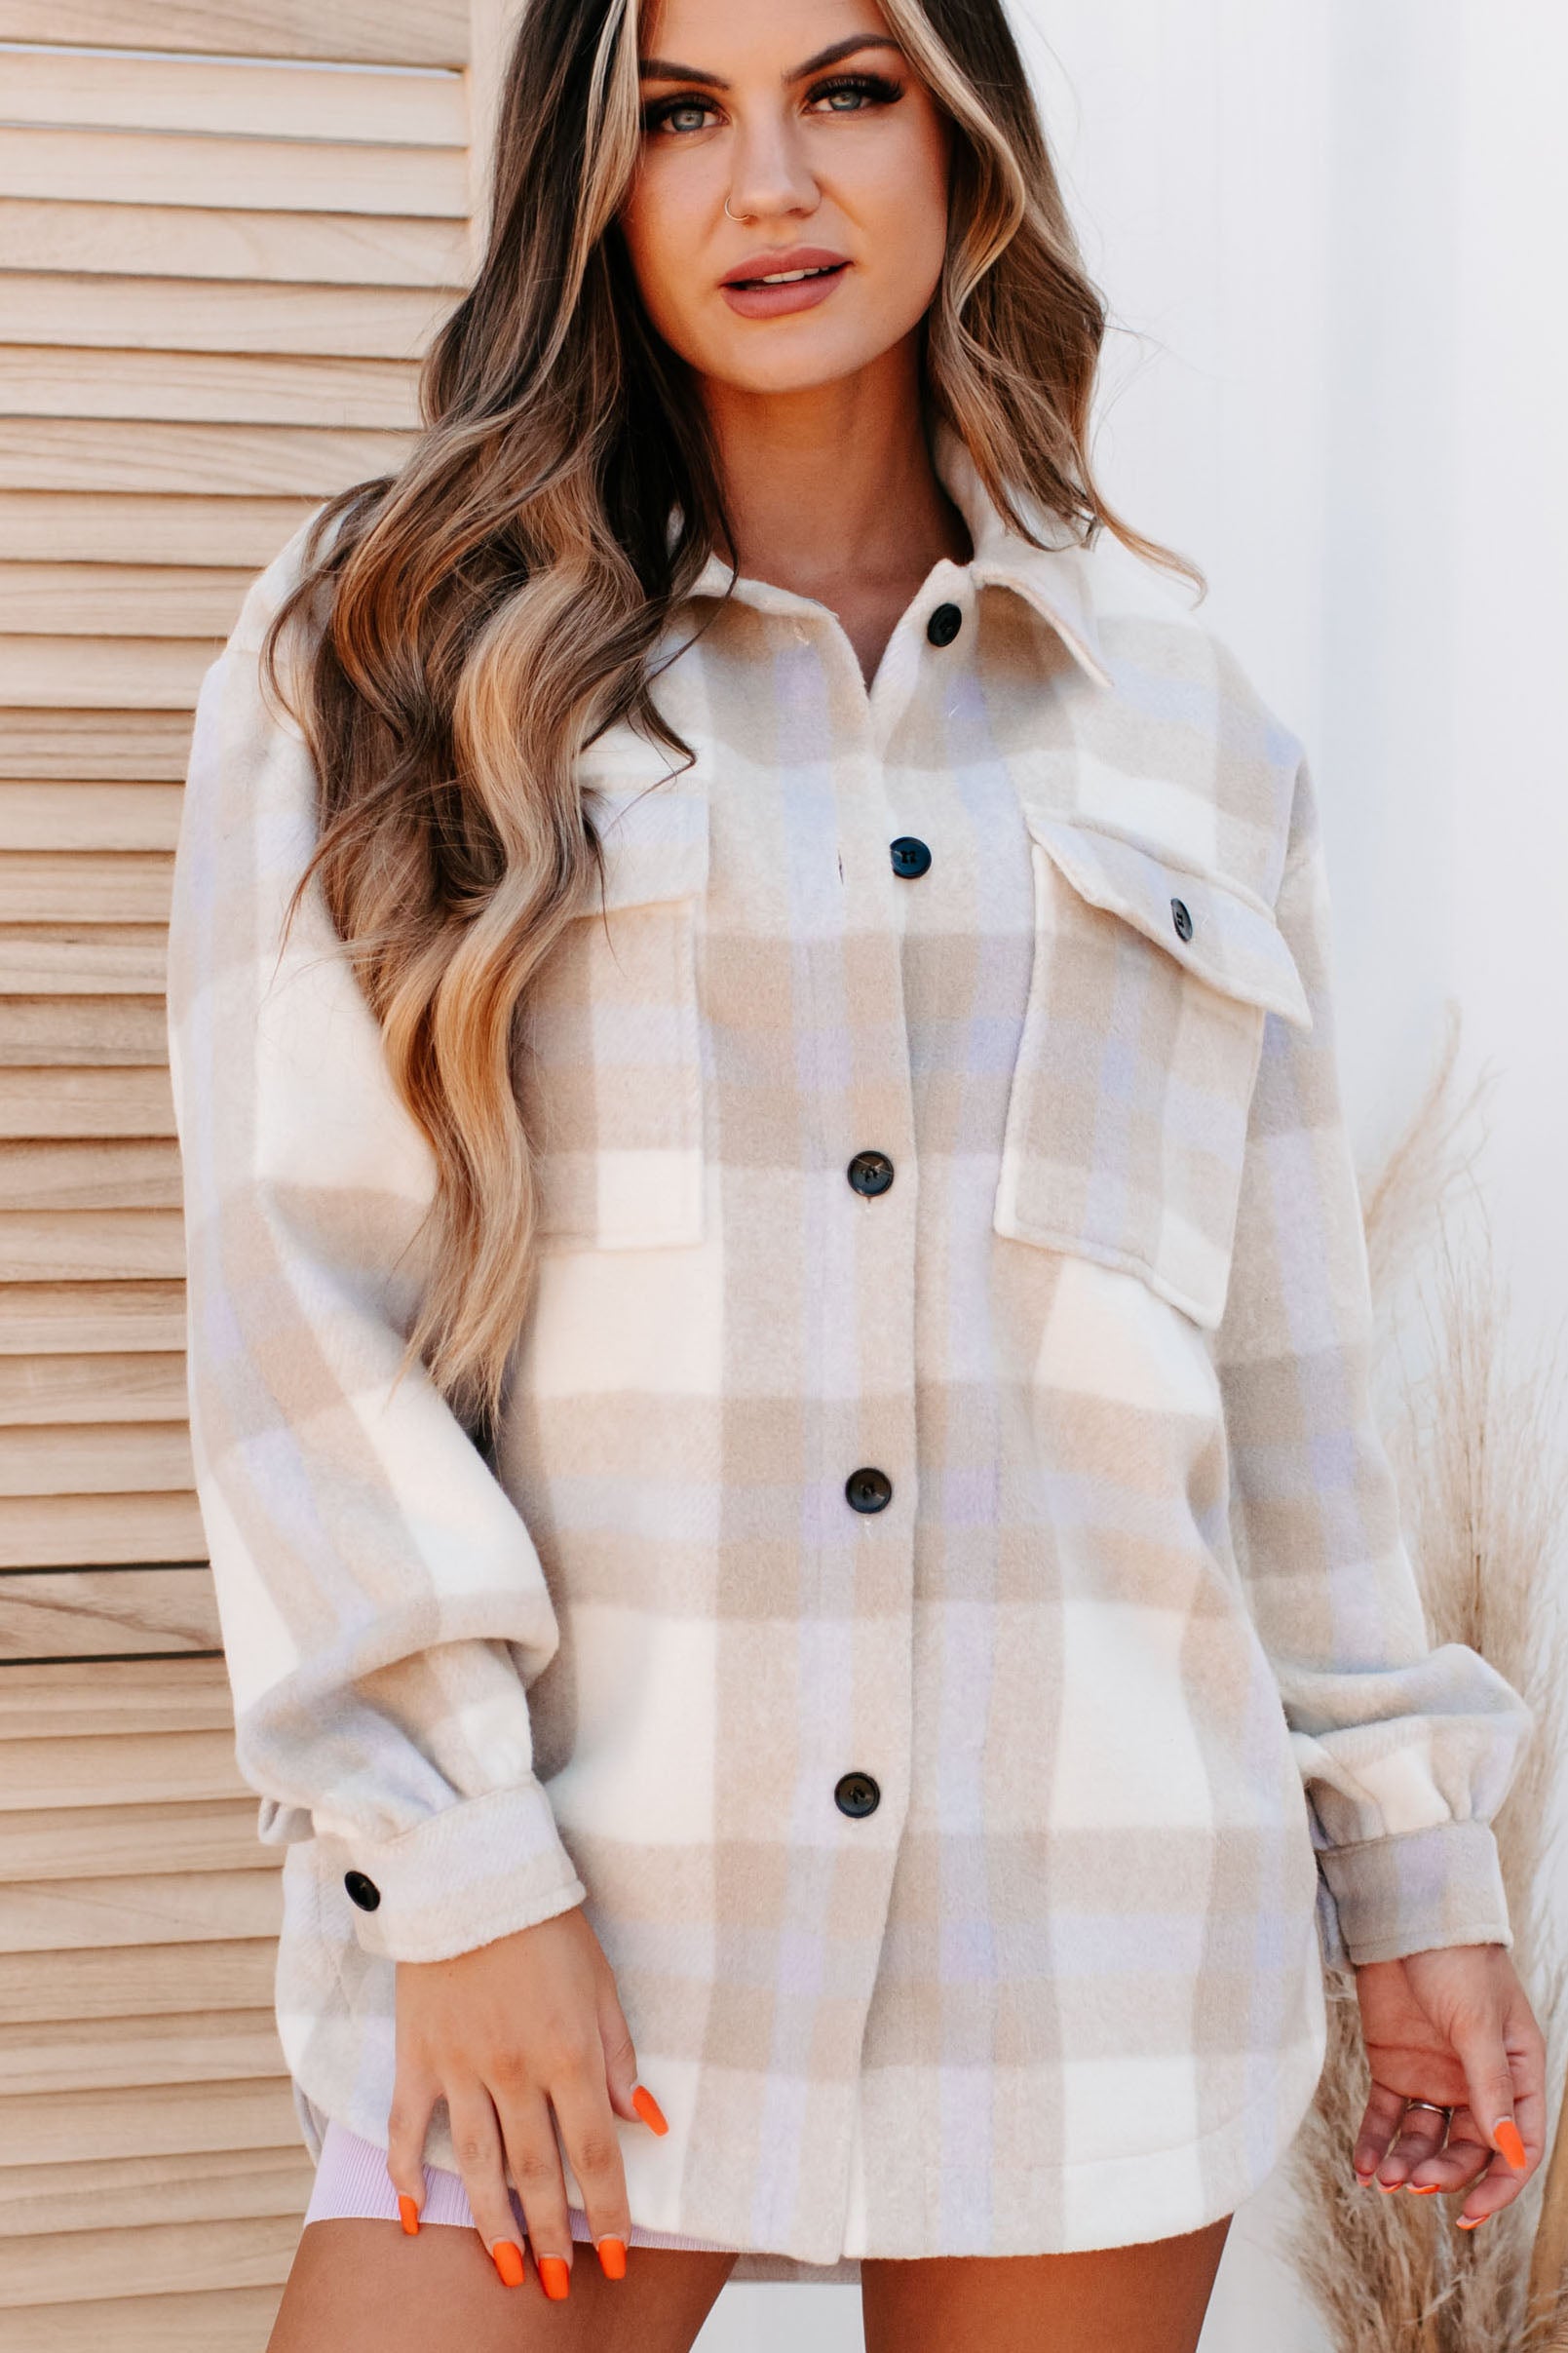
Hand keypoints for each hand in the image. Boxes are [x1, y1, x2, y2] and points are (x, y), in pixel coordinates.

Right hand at [386, 1904, 666, 2293]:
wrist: (470, 1877)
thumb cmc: (546, 1926)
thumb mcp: (601, 1983)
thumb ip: (619, 2055)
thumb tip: (646, 2121)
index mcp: (569, 2051)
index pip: (594, 2151)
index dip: (609, 2210)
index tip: (617, 2258)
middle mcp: (515, 2070)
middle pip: (536, 2172)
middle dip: (552, 2235)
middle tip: (557, 2286)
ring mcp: (460, 2067)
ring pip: (477, 2165)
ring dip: (493, 2224)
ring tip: (505, 2270)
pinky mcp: (417, 2056)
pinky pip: (407, 2129)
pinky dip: (407, 2176)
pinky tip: (414, 2219)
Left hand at [1351, 1941, 1546, 2228]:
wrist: (1405, 1915)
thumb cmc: (1458, 1961)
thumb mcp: (1479, 2025)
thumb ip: (1490, 2088)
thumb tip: (1510, 2153)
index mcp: (1516, 2074)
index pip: (1517, 2146)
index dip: (1498, 2185)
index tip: (1469, 2213)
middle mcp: (1477, 2083)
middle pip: (1467, 2149)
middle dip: (1442, 2173)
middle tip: (1411, 2182)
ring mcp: (1434, 2076)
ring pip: (1424, 2139)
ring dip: (1407, 2163)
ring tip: (1383, 2178)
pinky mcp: (1393, 2066)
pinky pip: (1386, 2116)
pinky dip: (1376, 2142)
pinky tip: (1364, 2167)